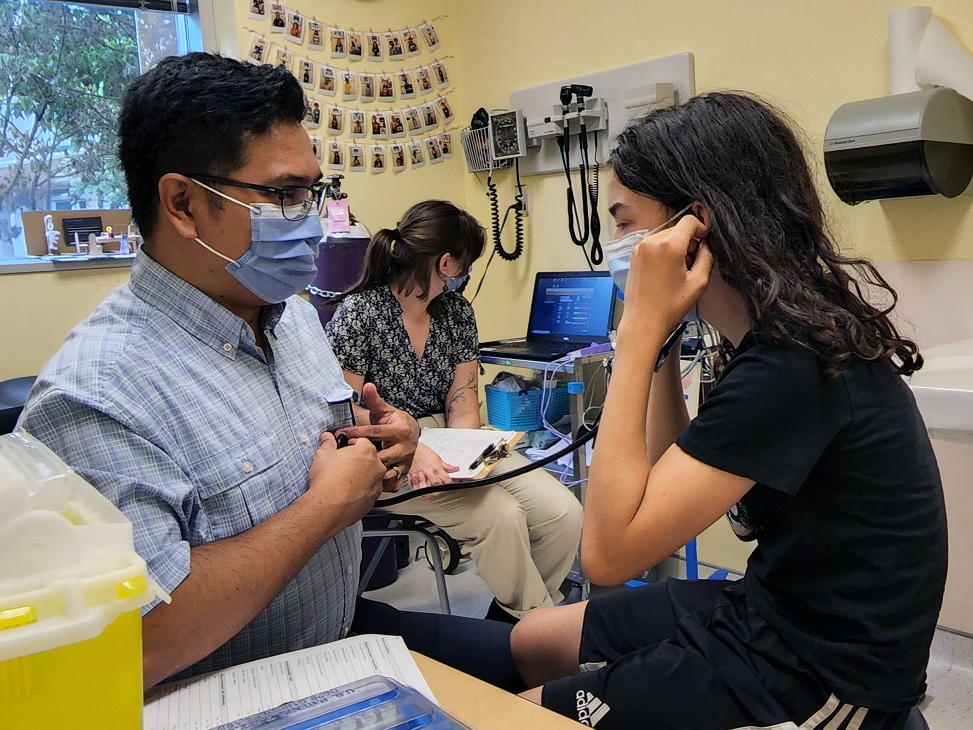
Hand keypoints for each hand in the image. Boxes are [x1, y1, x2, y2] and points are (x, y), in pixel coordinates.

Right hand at [307, 432, 385, 525]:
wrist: (329, 507)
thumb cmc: (328, 480)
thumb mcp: (323, 455)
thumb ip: (327, 444)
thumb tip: (327, 439)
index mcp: (367, 451)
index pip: (362, 441)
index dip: (350, 443)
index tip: (343, 447)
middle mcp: (377, 467)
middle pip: (370, 458)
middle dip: (358, 460)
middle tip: (343, 464)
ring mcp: (377, 484)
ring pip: (372, 475)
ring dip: (362, 476)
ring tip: (346, 479)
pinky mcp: (374, 499)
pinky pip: (369, 491)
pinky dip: (362, 490)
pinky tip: (348, 492)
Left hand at [338, 383, 418, 488]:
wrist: (411, 433)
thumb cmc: (394, 422)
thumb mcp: (384, 410)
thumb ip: (374, 400)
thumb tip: (367, 386)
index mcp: (401, 431)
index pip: (374, 432)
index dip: (356, 433)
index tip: (341, 434)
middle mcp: (406, 448)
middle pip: (380, 455)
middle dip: (362, 456)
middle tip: (344, 455)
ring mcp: (406, 462)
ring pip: (386, 471)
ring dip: (370, 472)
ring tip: (354, 469)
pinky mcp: (404, 473)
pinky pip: (392, 484)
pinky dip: (380, 484)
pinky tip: (367, 480)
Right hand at [409, 442, 458, 496]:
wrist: (412, 450)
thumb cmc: (423, 452)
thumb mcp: (437, 457)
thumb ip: (446, 466)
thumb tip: (455, 469)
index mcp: (437, 469)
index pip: (447, 481)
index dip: (450, 483)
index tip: (450, 483)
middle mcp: (429, 474)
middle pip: (437, 487)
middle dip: (440, 488)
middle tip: (440, 485)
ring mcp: (421, 477)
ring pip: (426, 491)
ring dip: (429, 490)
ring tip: (429, 486)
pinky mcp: (413, 479)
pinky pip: (416, 489)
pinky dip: (419, 489)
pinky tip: (421, 485)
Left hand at [619, 215, 713, 339]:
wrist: (643, 322)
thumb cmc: (668, 307)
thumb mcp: (698, 282)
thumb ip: (706, 258)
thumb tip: (705, 246)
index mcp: (668, 246)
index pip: (689, 221)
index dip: (701, 229)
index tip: (704, 241)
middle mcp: (651, 242)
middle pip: (677, 229)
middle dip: (688, 241)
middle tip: (692, 262)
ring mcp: (640, 248)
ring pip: (665, 236)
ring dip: (675, 247)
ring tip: (678, 270)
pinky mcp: (634, 256)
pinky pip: (653, 245)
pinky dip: (663, 252)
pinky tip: (666, 271)